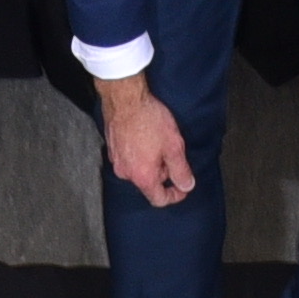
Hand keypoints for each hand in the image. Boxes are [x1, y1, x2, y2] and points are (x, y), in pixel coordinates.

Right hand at [98, 75, 193, 207]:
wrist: (124, 98)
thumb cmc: (148, 118)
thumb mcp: (173, 146)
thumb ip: (181, 170)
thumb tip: (187, 185)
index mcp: (143, 176)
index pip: (159, 199)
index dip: (174, 196)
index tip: (182, 187)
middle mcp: (126, 173)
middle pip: (149, 183)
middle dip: (163, 172)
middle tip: (171, 151)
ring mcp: (116, 161)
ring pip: (138, 170)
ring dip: (150, 161)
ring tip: (158, 140)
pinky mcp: (111, 149)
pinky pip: (128, 158)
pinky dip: (138, 153)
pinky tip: (145, 136)